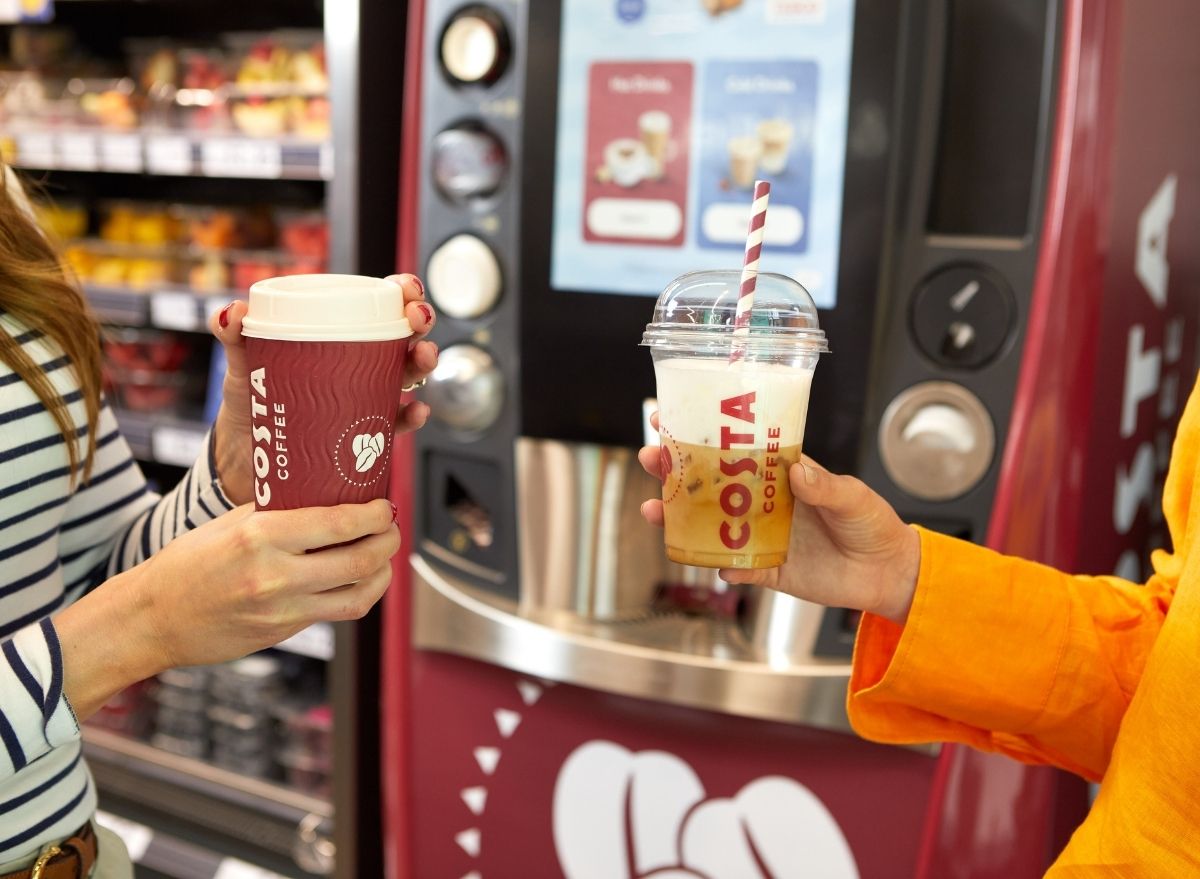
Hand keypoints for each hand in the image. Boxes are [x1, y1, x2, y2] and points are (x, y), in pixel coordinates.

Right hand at [57, 498, 400, 718]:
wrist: (154, 618)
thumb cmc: (187, 564)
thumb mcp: (230, 522)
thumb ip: (278, 510)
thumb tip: (326, 494)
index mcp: (260, 537)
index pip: (338, 523)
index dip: (374, 514)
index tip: (382, 505)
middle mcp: (275, 575)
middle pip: (360, 560)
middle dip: (388, 540)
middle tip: (391, 527)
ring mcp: (282, 610)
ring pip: (359, 592)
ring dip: (383, 571)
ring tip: (383, 553)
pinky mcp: (286, 633)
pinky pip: (340, 612)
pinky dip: (362, 593)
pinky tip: (363, 579)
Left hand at [209, 273, 438, 504]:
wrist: (247, 453)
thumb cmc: (254, 399)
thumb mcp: (245, 362)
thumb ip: (235, 336)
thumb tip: (230, 313)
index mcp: (339, 335)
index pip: (378, 306)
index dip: (401, 293)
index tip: (405, 289)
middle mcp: (361, 362)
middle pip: (404, 335)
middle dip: (419, 322)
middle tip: (417, 320)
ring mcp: (368, 395)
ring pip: (409, 374)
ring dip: (423, 362)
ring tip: (421, 358)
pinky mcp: (367, 432)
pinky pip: (398, 422)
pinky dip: (413, 416)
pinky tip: (415, 411)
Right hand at [637, 418, 919, 623]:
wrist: (887, 573)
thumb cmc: (873, 524)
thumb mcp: (854, 497)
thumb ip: (826, 487)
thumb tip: (798, 472)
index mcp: (782, 473)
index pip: (737, 447)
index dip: (705, 433)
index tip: (673, 416)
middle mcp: (764, 501)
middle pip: (711, 482)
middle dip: (677, 470)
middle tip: (652, 458)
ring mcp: (761, 535)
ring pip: (711, 524)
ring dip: (680, 517)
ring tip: (654, 510)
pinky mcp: (767, 568)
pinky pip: (734, 567)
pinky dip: (717, 564)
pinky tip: (700, 558)